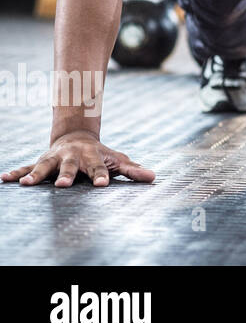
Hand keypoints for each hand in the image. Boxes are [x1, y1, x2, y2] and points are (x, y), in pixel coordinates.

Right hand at [1, 131, 154, 187]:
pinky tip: (4, 179)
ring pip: (45, 166)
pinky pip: (27, 167)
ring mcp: (55, 158)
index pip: (98, 168)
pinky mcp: (41, 161)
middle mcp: (72, 156)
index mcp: (92, 157)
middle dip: (66, 175)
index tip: (102, 185)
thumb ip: (132, 170)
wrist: (77, 136)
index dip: (101, 176)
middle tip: (62, 185)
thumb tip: (153, 177)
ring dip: (36, 175)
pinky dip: (17, 173)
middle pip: (69, 167)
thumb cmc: (101, 154)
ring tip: (27, 185)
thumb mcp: (118, 160)